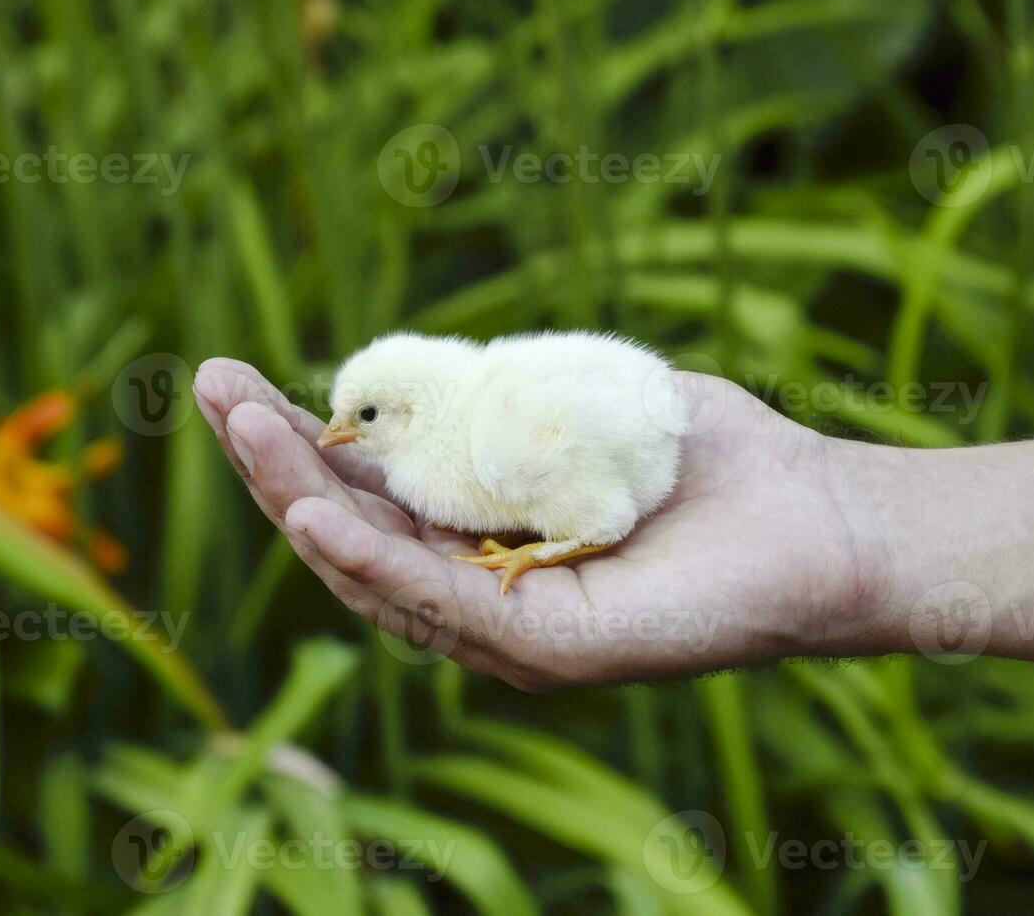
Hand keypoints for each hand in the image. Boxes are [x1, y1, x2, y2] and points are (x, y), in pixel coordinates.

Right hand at [192, 358, 864, 689]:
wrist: (826, 516)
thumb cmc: (710, 457)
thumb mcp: (579, 407)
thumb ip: (493, 405)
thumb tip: (406, 385)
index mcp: (482, 536)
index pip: (367, 495)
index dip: (299, 441)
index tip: (237, 383)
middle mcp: (482, 591)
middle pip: (350, 535)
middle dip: (273, 464)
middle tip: (207, 389)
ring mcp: (510, 629)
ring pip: (376, 572)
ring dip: (298, 500)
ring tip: (237, 427)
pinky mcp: (552, 651)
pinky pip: (443, 607)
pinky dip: (373, 562)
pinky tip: (313, 515)